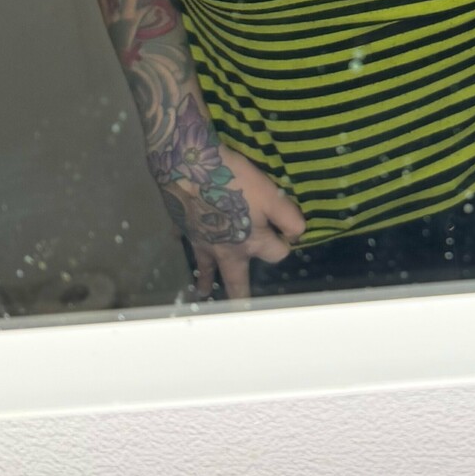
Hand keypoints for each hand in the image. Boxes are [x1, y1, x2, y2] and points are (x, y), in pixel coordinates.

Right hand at [166, 144, 306, 300]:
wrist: (190, 168)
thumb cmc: (235, 182)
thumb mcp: (272, 197)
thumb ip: (289, 219)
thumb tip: (297, 235)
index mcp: (251, 243)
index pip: (276, 255)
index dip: (283, 245)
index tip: (285, 237)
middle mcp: (227, 250)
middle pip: (236, 278)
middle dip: (239, 294)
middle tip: (239, 307)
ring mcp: (203, 241)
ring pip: (206, 266)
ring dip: (206, 279)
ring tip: (203, 292)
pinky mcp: (185, 227)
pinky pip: (185, 239)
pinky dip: (185, 241)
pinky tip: (177, 241)